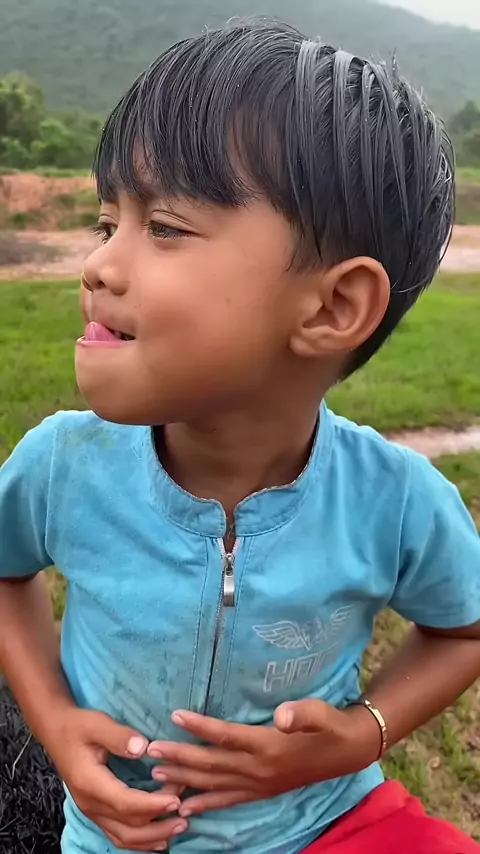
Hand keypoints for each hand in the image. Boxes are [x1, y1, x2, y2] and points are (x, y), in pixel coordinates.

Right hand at [49, 708, 187, 850]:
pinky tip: (159, 839)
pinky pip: (119, 835)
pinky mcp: (97, 811)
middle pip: (127, 827)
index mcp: (90, 783)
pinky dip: (140, 842)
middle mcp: (90, 804)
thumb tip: (143, 748)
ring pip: (124, 837)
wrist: (57, 732)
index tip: (176, 800)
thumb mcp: (97, 724)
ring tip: (178, 827)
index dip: (151, 805)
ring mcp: (93, 811)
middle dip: (158, 824)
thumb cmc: (78, 727)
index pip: (124, 803)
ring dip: (152, 837)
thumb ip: (119, 736)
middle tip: (185, 815)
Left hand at [147, 700, 380, 815]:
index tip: (174, 716)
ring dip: (185, 780)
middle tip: (150, 751)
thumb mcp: (320, 713)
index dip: (199, 726)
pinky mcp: (263, 791)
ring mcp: (259, 784)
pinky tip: (186, 808)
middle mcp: (258, 769)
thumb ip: (301, 713)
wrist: (349, 751)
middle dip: (179, 757)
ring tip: (157, 776)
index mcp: (267, 746)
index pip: (225, 736)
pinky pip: (228, 801)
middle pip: (211, 764)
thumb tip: (282, 715)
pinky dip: (206, 804)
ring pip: (214, 784)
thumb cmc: (331, 725)